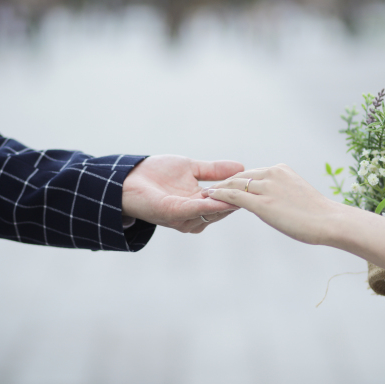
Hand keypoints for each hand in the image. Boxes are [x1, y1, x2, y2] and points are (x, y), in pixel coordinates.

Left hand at [122, 155, 243, 232]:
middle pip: (223, 209)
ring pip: (212, 211)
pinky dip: (208, 206)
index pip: (226, 201)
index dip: (240, 191)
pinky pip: (194, 210)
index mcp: (200, 207)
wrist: (128, 178)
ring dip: (226, 202)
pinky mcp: (172, 213)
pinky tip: (220, 198)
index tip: (256, 181)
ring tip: (242, 192)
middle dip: (237, 198)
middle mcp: (194, 217)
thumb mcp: (191, 169)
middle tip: (254, 187)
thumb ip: (214, 170)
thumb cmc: (156, 175)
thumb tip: (241, 166)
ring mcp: (183, 217)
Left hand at [202, 164, 336, 243]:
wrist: (328, 220)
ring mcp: (266, 188)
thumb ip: (281, 192)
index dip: (236, 180)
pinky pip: (235, 197)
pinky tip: (208, 198)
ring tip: (204, 193)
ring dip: (217, 189)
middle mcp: (272, 174)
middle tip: (207, 188)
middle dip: (223, 183)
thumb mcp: (296, 194)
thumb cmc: (317, 213)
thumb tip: (272, 201)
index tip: (224, 185)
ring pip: (234, 184)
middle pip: (239, 176)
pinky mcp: (262, 203)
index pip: (251, 173)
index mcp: (280, 169)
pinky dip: (219, 196)